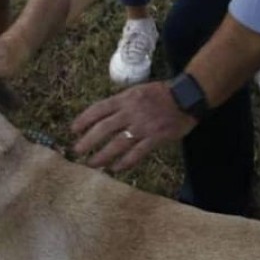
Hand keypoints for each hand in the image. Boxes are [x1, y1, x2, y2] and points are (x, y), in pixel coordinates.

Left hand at [70, 81, 196, 171]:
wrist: (186, 97)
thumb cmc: (160, 93)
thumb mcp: (136, 91)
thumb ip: (120, 103)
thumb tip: (102, 117)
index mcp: (125, 98)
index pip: (98, 109)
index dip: (84, 119)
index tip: (73, 129)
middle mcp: (131, 112)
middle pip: (104, 128)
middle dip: (88, 140)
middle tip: (77, 151)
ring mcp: (143, 126)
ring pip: (118, 143)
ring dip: (103, 155)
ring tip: (92, 164)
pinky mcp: (156, 138)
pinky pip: (137, 153)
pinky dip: (125, 162)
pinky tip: (115, 168)